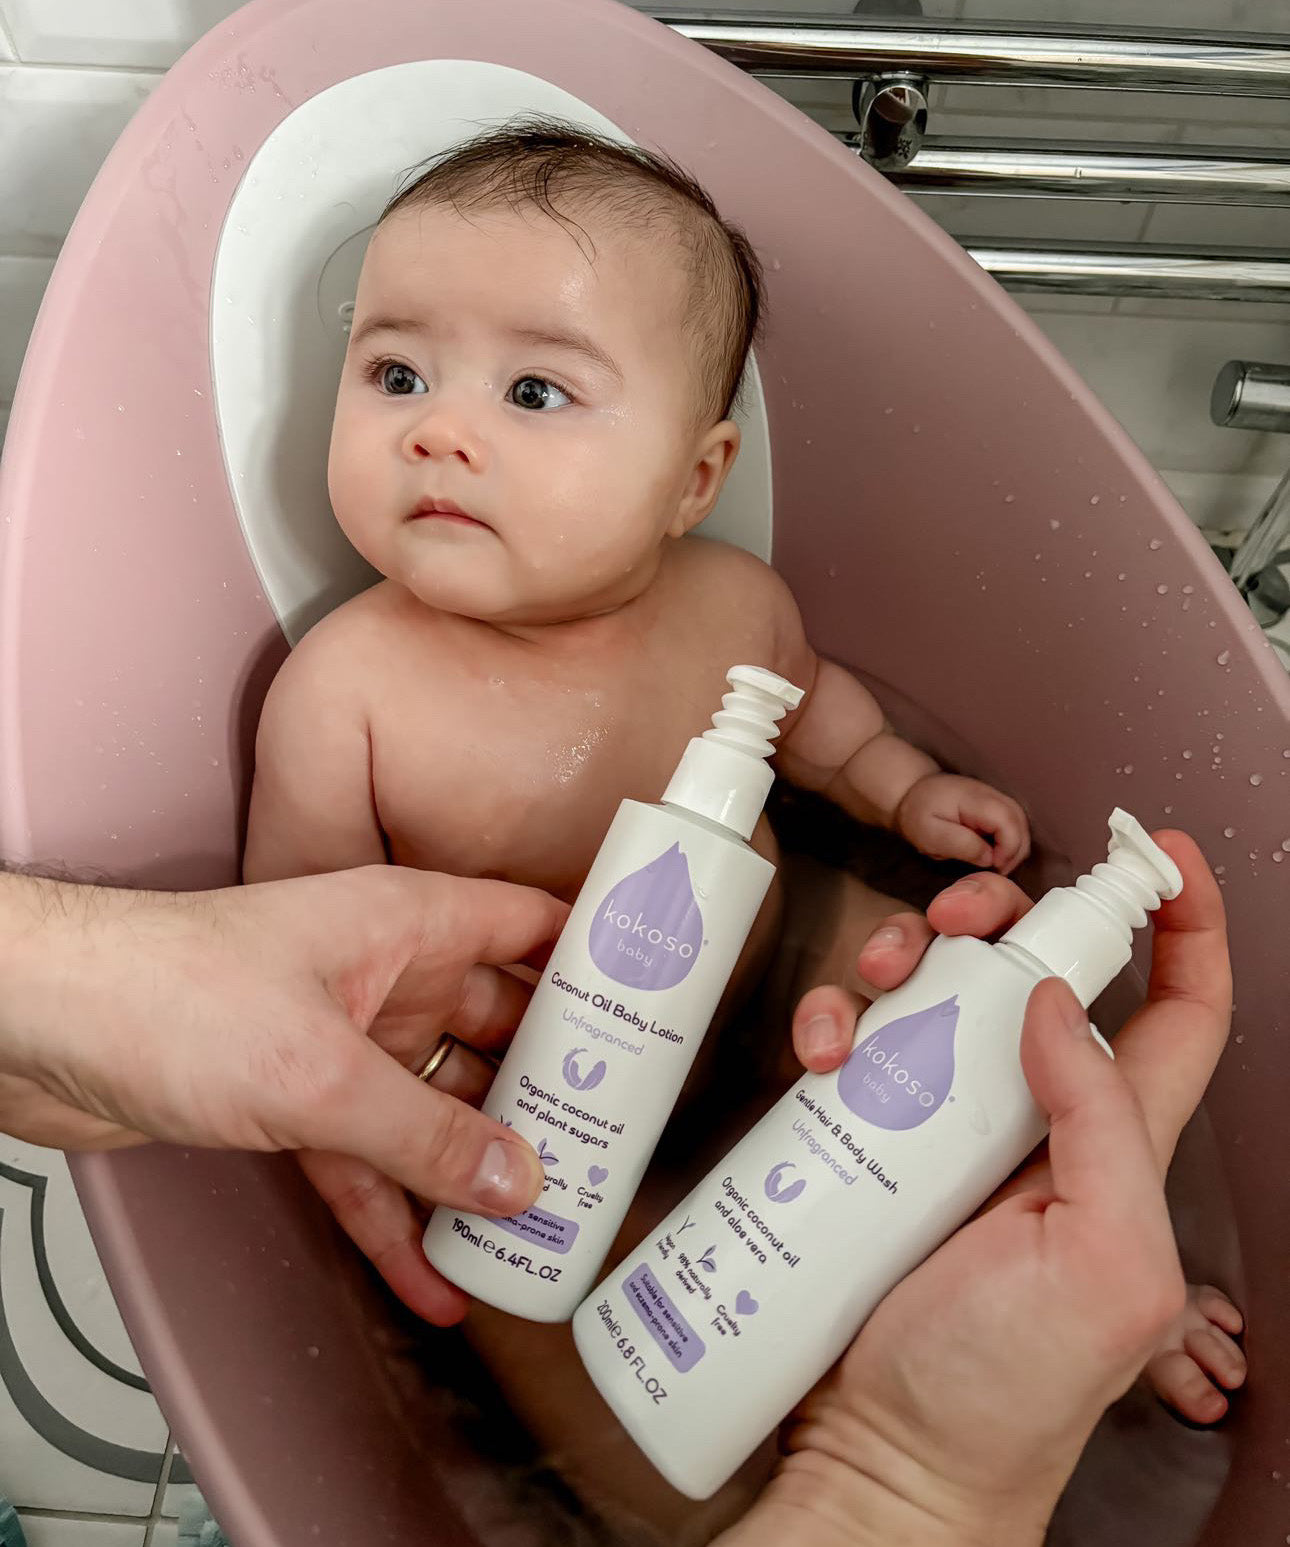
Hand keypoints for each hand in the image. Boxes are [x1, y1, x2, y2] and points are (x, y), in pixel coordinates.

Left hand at [0, 866, 566, 1324]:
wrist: (46, 1029)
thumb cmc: (175, 991)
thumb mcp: (323, 1072)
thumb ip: (426, 1133)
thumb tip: (518, 1180)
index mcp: (407, 925)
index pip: (528, 927)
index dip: (594, 959)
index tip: (654, 1009)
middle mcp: (385, 978)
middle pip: (495, 1032)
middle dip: (549, 1091)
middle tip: (610, 1148)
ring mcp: (341, 1044)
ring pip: (436, 1111)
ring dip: (477, 1171)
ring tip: (540, 1231)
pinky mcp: (295, 1106)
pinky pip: (369, 1167)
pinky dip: (398, 1219)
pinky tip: (437, 1278)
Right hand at [732, 834, 1228, 1546]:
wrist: (882, 1457)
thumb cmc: (1002, 1392)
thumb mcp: (1103, 1268)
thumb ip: (1103, 1129)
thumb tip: (1053, 1004)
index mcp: (1118, 1144)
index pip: (1179, 1012)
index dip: (1188, 926)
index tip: (1166, 852)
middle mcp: (1034, 1118)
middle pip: (1036, 969)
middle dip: (1004, 912)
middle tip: (960, 913)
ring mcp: (947, 1125)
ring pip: (939, 992)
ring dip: (903, 958)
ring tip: (866, 988)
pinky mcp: (870, 1137)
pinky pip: (859, 1048)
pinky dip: (834, 1025)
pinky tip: (819, 1054)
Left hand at [896, 772, 1029, 873]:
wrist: (913, 793)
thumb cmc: (918, 815)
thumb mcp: (930, 834)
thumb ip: (961, 845)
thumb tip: (990, 857)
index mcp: (975, 799)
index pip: (1008, 822)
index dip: (1008, 849)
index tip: (994, 866)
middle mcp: (992, 794)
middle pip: (1021, 823)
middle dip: (1015, 852)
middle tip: (997, 872)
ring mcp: (996, 797)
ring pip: (1022, 824)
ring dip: (1015, 848)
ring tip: (996, 865)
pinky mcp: (996, 805)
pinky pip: (1014, 824)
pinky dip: (1011, 842)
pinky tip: (995, 854)